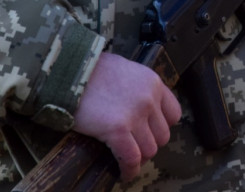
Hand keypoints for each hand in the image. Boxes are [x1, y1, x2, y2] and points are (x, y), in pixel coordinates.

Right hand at [72, 53, 181, 181]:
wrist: (71, 72)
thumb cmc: (92, 71)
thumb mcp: (125, 71)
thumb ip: (138, 88)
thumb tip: (138, 108)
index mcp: (153, 83)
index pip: (174, 114)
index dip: (161, 127)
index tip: (149, 133)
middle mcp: (149, 98)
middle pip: (162, 136)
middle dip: (148, 144)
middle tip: (133, 148)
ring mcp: (135, 114)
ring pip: (149, 150)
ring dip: (139, 158)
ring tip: (127, 160)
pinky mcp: (118, 129)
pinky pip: (131, 158)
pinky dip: (129, 170)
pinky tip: (123, 173)